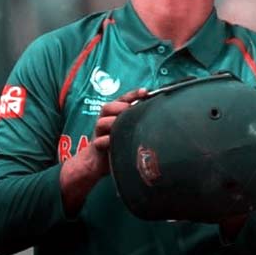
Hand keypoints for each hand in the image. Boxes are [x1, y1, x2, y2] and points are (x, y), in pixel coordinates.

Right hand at [59, 87, 147, 214]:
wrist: (97, 163)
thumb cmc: (117, 143)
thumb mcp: (128, 130)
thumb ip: (137, 119)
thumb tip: (158, 111)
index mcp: (113, 114)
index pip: (122, 99)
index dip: (133, 94)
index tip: (145, 92)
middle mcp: (105, 120)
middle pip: (108, 107)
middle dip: (120, 107)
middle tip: (130, 109)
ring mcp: (99, 133)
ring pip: (102, 123)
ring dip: (112, 122)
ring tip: (122, 125)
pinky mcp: (97, 146)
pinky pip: (100, 142)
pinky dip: (107, 141)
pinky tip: (114, 142)